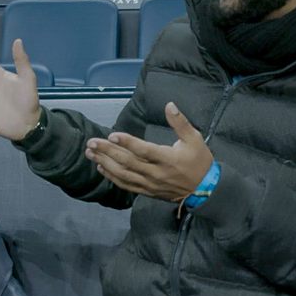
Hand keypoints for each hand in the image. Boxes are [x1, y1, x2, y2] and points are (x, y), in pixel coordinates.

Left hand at [85, 102, 213, 200]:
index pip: (144, 150)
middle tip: (92, 143)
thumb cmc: (199, 161)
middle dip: (108, 152)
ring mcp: (150, 184)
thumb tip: (169, 105)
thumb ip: (180, 122)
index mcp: (167, 159)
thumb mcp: (194, 139)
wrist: (205, 190)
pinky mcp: (147, 191)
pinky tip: (101, 168)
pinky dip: (112, 177)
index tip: (112, 136)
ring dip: (105, 164)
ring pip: (123, 174)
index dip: (127, 143)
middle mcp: (156, 173)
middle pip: (128, 162)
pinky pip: (126, 185)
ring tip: (90, 153)